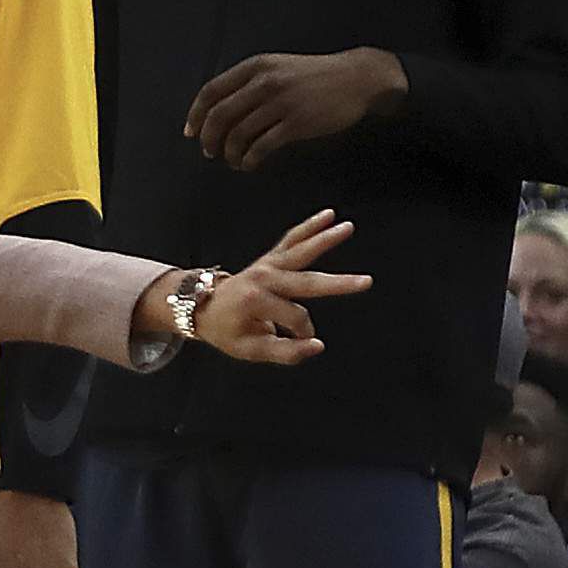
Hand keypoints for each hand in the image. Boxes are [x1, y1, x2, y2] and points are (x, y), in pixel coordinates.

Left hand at [186, 48, 406, 168]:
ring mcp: (281, 103)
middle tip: (209, 152)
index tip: (191, 132)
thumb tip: (219, 109)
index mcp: (256, 66)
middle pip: (219, 116)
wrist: (356, 78)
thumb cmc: (315, 76)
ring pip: (238, 134)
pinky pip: (261, 147)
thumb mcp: (278, 66)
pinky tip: (250, 164)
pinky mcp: (296, 123)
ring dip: (229, 153)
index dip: (196, 115)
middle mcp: (264, 82)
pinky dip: (249, 160)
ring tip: (233, 160)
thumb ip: (250, 82)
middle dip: (209, 139)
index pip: (211, 91)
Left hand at [194, 211, 375, 365]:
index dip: (302, 332)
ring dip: (325, 239)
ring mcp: (266, 265)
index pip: (296, 317)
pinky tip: (328, 215)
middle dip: (338, 284)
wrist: (202, 307)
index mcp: (256, 301)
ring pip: (301, 251)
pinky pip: (291, 240)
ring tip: (347, 227)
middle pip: (306, 282)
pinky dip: (309, 227)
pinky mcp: (270, 258)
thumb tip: (317, 346)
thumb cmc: (227, 331)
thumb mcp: (250, 351)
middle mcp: (263, 278)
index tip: (299, 340)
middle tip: (366, 281)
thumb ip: (285, 353)